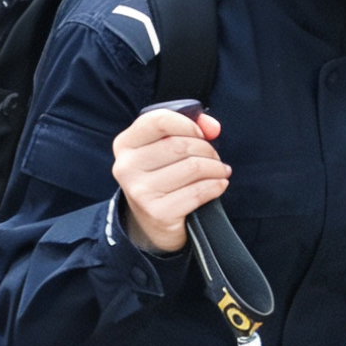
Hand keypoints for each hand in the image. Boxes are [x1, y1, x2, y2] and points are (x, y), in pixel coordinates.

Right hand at [111, 105, 229, 253]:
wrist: (151, 225)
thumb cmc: (163, 178)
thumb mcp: (165, 149)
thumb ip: (189, 129)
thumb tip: (212, 127)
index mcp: (125, 144)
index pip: (158, 120)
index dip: (188, 124)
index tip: (202, 134)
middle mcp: (126, 167)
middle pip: (181, 145)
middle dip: (207, 150)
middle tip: (215, 158)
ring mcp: (140, 191)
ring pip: (193, 167)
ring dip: (216, 168)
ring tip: (219, 172)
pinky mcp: (158, 212)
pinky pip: (198, 191)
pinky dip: (216, 186)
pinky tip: (218, 185)